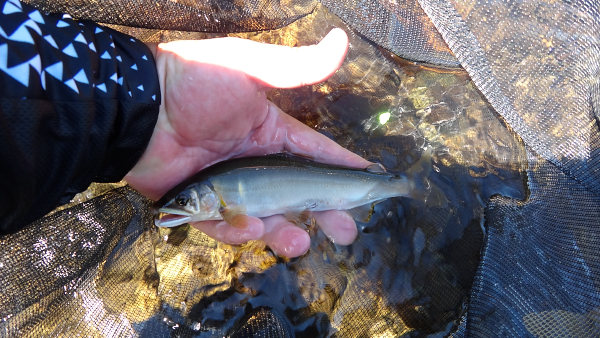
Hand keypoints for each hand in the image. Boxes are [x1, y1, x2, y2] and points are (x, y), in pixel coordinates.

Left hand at [126, 29, 369, 256]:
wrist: (137, 106)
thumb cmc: (196, 82)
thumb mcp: (251, 70)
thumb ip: (298, 67)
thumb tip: (342, 40)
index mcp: (269, 132)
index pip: (315, 153)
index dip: (342, 168)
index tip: (369, 182)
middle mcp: (253, 163)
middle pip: (298, 195)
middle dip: (325, 214)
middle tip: (347, 231)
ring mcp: (228, 188)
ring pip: (267, 218)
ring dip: (286, 233)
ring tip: (298, 242)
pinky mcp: (201, 207)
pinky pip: (226, 227)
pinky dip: (239, 232)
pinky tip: (249, 229)